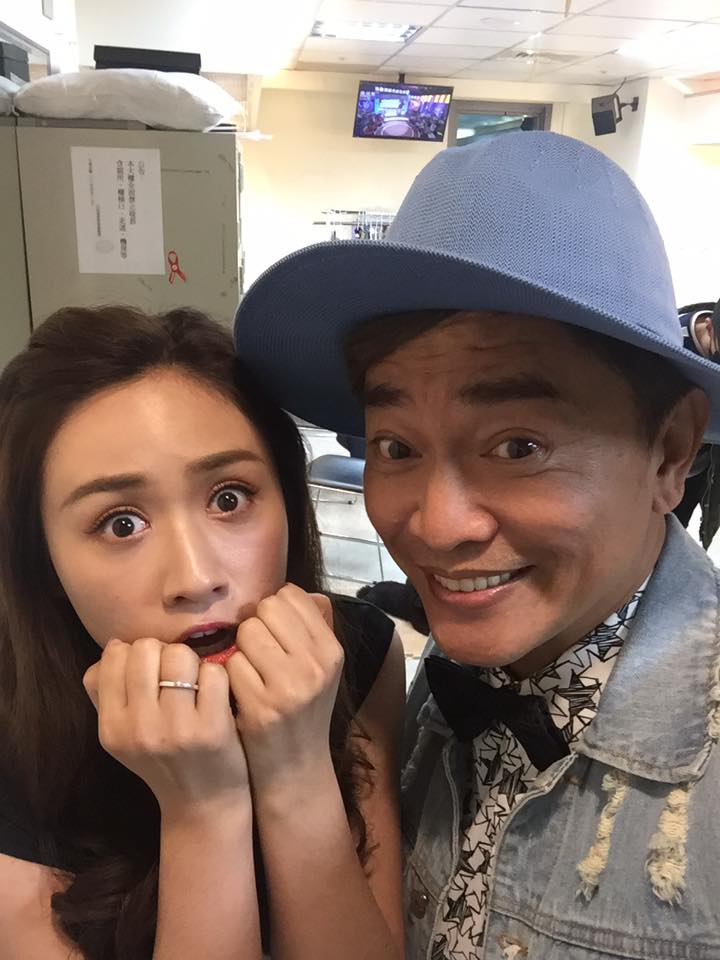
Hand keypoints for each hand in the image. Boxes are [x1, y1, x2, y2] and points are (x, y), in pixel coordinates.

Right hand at [83, 638, 249, 817]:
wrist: (201, 806)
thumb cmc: (161, 760)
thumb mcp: (121, 734)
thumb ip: (106, 692)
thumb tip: (114, 645)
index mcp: (111, 727)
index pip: (114, 656)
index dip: (136, 652)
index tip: (150, 670)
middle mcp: (138, 728)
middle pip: (146, 648)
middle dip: (163, 652)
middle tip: (174, 673)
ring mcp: (176, 729)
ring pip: (180, 655)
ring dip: (192, 662)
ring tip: (195, 682)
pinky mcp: (212, 730)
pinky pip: (213, 672)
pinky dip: (217, 676)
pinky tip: (215, 695)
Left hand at [225, 584, 343, 793]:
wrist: (296, 767)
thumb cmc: (303, 708)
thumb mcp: (321, 667)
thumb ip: (316, 626)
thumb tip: (307, 593)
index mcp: (331, 650)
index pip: (290, 596)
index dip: (273, 610)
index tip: (274, 633)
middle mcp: (315, 665)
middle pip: (265, 609)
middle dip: (255, 626)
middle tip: (259, 654)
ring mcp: (289, 687)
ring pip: (246, 632)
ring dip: (240, 650)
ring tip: (251, 673)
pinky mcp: (261, 707)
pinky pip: (231, 665)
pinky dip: (230, 676)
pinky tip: (242, 693)